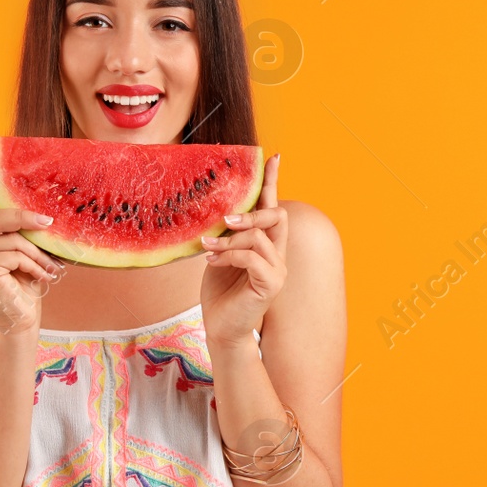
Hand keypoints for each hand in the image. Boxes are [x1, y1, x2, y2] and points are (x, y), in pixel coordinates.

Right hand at [0, 154, 63, 337]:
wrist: (21, 321)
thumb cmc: (26, 288)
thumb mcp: (28, 254)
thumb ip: (26, 233)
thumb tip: (46, 212)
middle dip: (26, 217)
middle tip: (49, 222)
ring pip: (11, 237)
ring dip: (37, 252)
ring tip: (50, 268)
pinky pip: (13, 253)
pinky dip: (32, 264)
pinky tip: (40, 277)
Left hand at [199, 153, 286, 348]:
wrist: (220, 329)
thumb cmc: (219, 294)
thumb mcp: (219, 256)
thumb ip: (225, 235)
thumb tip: (215, 210)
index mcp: (266, 245)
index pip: (274, 207)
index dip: (273, 182)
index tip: (273, 157)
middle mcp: (277, 255)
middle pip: (277, 216)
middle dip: (252, 212)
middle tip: (226, 219)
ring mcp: (277, 269)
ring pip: (259, 236)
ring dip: (230, 239)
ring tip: (208, 247)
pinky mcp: (270, 284)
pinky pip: (251, 257)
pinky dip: (229, 255)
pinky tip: (213, 261)